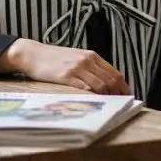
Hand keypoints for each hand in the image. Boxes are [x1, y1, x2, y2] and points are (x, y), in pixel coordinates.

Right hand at [0, 39, 131, 93]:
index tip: (127, 96)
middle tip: (121, 105)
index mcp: (92, 56)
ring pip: (100, 85)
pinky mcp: (65, 77)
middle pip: (110, 80)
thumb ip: (90, 67)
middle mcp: (87, 60)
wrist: (33, 54)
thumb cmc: (54, 58)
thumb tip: (105, 83)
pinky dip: (92, 97)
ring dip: (107, 97)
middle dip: (118, 94)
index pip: (115, 72)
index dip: (123, 86)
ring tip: (109, 107)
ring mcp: (76, 68)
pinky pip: (84, 88)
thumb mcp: (76, 57)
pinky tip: (94, 104)